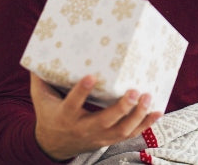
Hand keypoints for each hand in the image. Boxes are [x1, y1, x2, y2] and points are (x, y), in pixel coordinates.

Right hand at [31, 72, 162, 160]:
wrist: (54, 145)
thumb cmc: (49, 114)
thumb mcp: (41, 97)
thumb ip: (40, 78)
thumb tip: (39, 53)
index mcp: (65, 116)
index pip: (72, 104)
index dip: (81, 92)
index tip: (91, 77)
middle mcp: (83, 129)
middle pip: (104, 122)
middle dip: (121, 108)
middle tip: (134, 91)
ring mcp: (98, 137)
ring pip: (121, 130)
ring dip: (137, 115)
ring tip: (148, 97)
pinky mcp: (109, 140)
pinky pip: (130, 134)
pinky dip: (145, 124)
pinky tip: (157, 111)